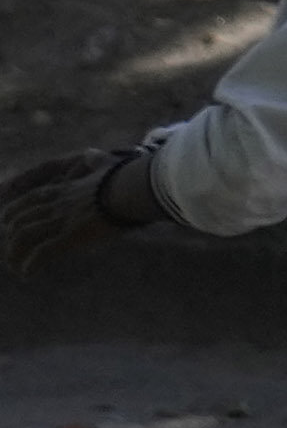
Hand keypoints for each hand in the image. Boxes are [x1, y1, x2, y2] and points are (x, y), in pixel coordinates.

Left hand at [2, 143, 143, 275]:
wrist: (133, 189)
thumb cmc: (124, 178)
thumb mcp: (106, 165)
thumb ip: (96, 160)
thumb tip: (92, 153)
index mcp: (62, 190)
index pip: (27, 201)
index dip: (13, 214)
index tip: (8, 225)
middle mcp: (55, 205)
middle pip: (19, 220)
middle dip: (11, 238)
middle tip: (13, 252)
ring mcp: (61, 220)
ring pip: (24, 237)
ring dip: (16, 254)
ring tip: (16, 267)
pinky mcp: (70, 237)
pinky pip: (42, 253)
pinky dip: (31, 265)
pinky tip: (28, 274)